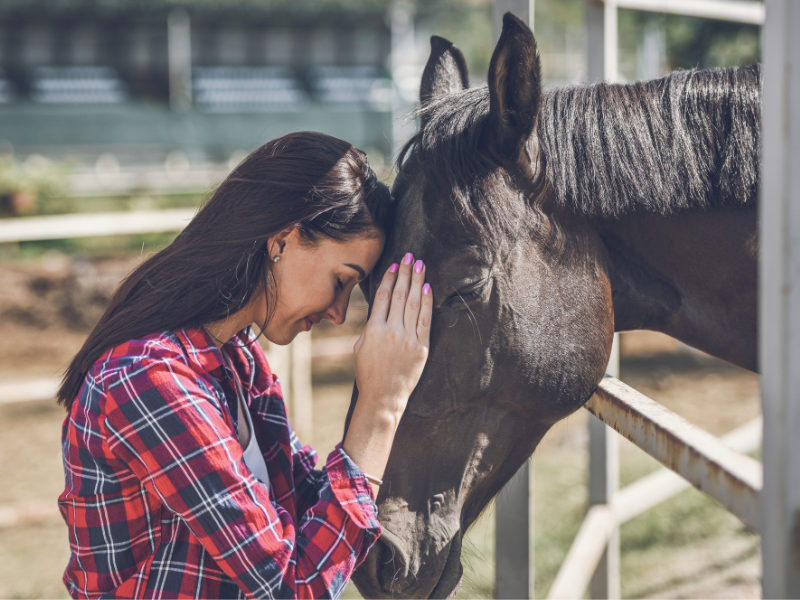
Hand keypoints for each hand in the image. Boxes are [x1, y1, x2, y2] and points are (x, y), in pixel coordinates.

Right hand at [343, 254, 432, 489]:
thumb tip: (382, 306)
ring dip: (418, 281)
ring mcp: (408, 339)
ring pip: (414, 303)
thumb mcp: (360, 346)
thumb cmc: (368, 372)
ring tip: (420, 264)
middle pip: (400, 295)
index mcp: (373, 330)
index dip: (390, 279)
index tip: (395, 265)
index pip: (383, 297)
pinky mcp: (421, 348)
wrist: (383, 397)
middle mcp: (391, 332)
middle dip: (406, 273)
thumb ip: (371, 325)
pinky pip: (425, 320)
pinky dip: (427, 302)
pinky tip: (427, 287)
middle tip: (410, 255)